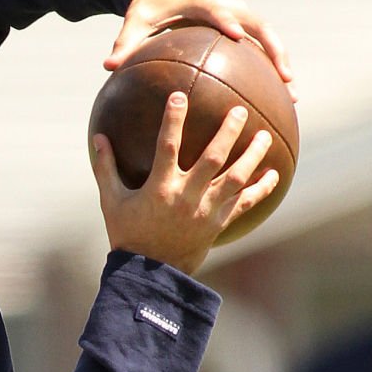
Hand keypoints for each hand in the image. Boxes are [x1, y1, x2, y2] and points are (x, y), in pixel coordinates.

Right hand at [91, 92, 277, 274]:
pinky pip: (243, 205)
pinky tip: (273, 175)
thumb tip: (97, 137)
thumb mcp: (112, 202)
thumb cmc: (127, 235)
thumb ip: (106, 168)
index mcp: (159, 188)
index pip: (168, 146)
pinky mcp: (218, 224)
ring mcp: (205, 211)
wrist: (149, 275)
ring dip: (252, 156)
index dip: (173, 120)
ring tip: (264, 136)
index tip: (179, 95)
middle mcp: (186, 197)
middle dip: (228, 132)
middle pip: (213, 158)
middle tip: (239, 110)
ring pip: (235, 178)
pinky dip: (260, 190)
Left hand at [106, 0, 293, 93]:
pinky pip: (260, 45)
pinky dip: (271, 66)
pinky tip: (279, 95)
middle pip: (257, 25)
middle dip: (273, 50)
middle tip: (284, 77)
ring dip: (281, 63)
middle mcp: (226, 5)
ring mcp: (237, 14)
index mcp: (201, 2)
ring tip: (291, 93)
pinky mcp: (240, 24)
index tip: (237, 37)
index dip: (227, 21)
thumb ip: (124, 44)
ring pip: (267, 37)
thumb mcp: (134, 22)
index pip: (217, 10)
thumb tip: (108, 65)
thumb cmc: (148, 6)